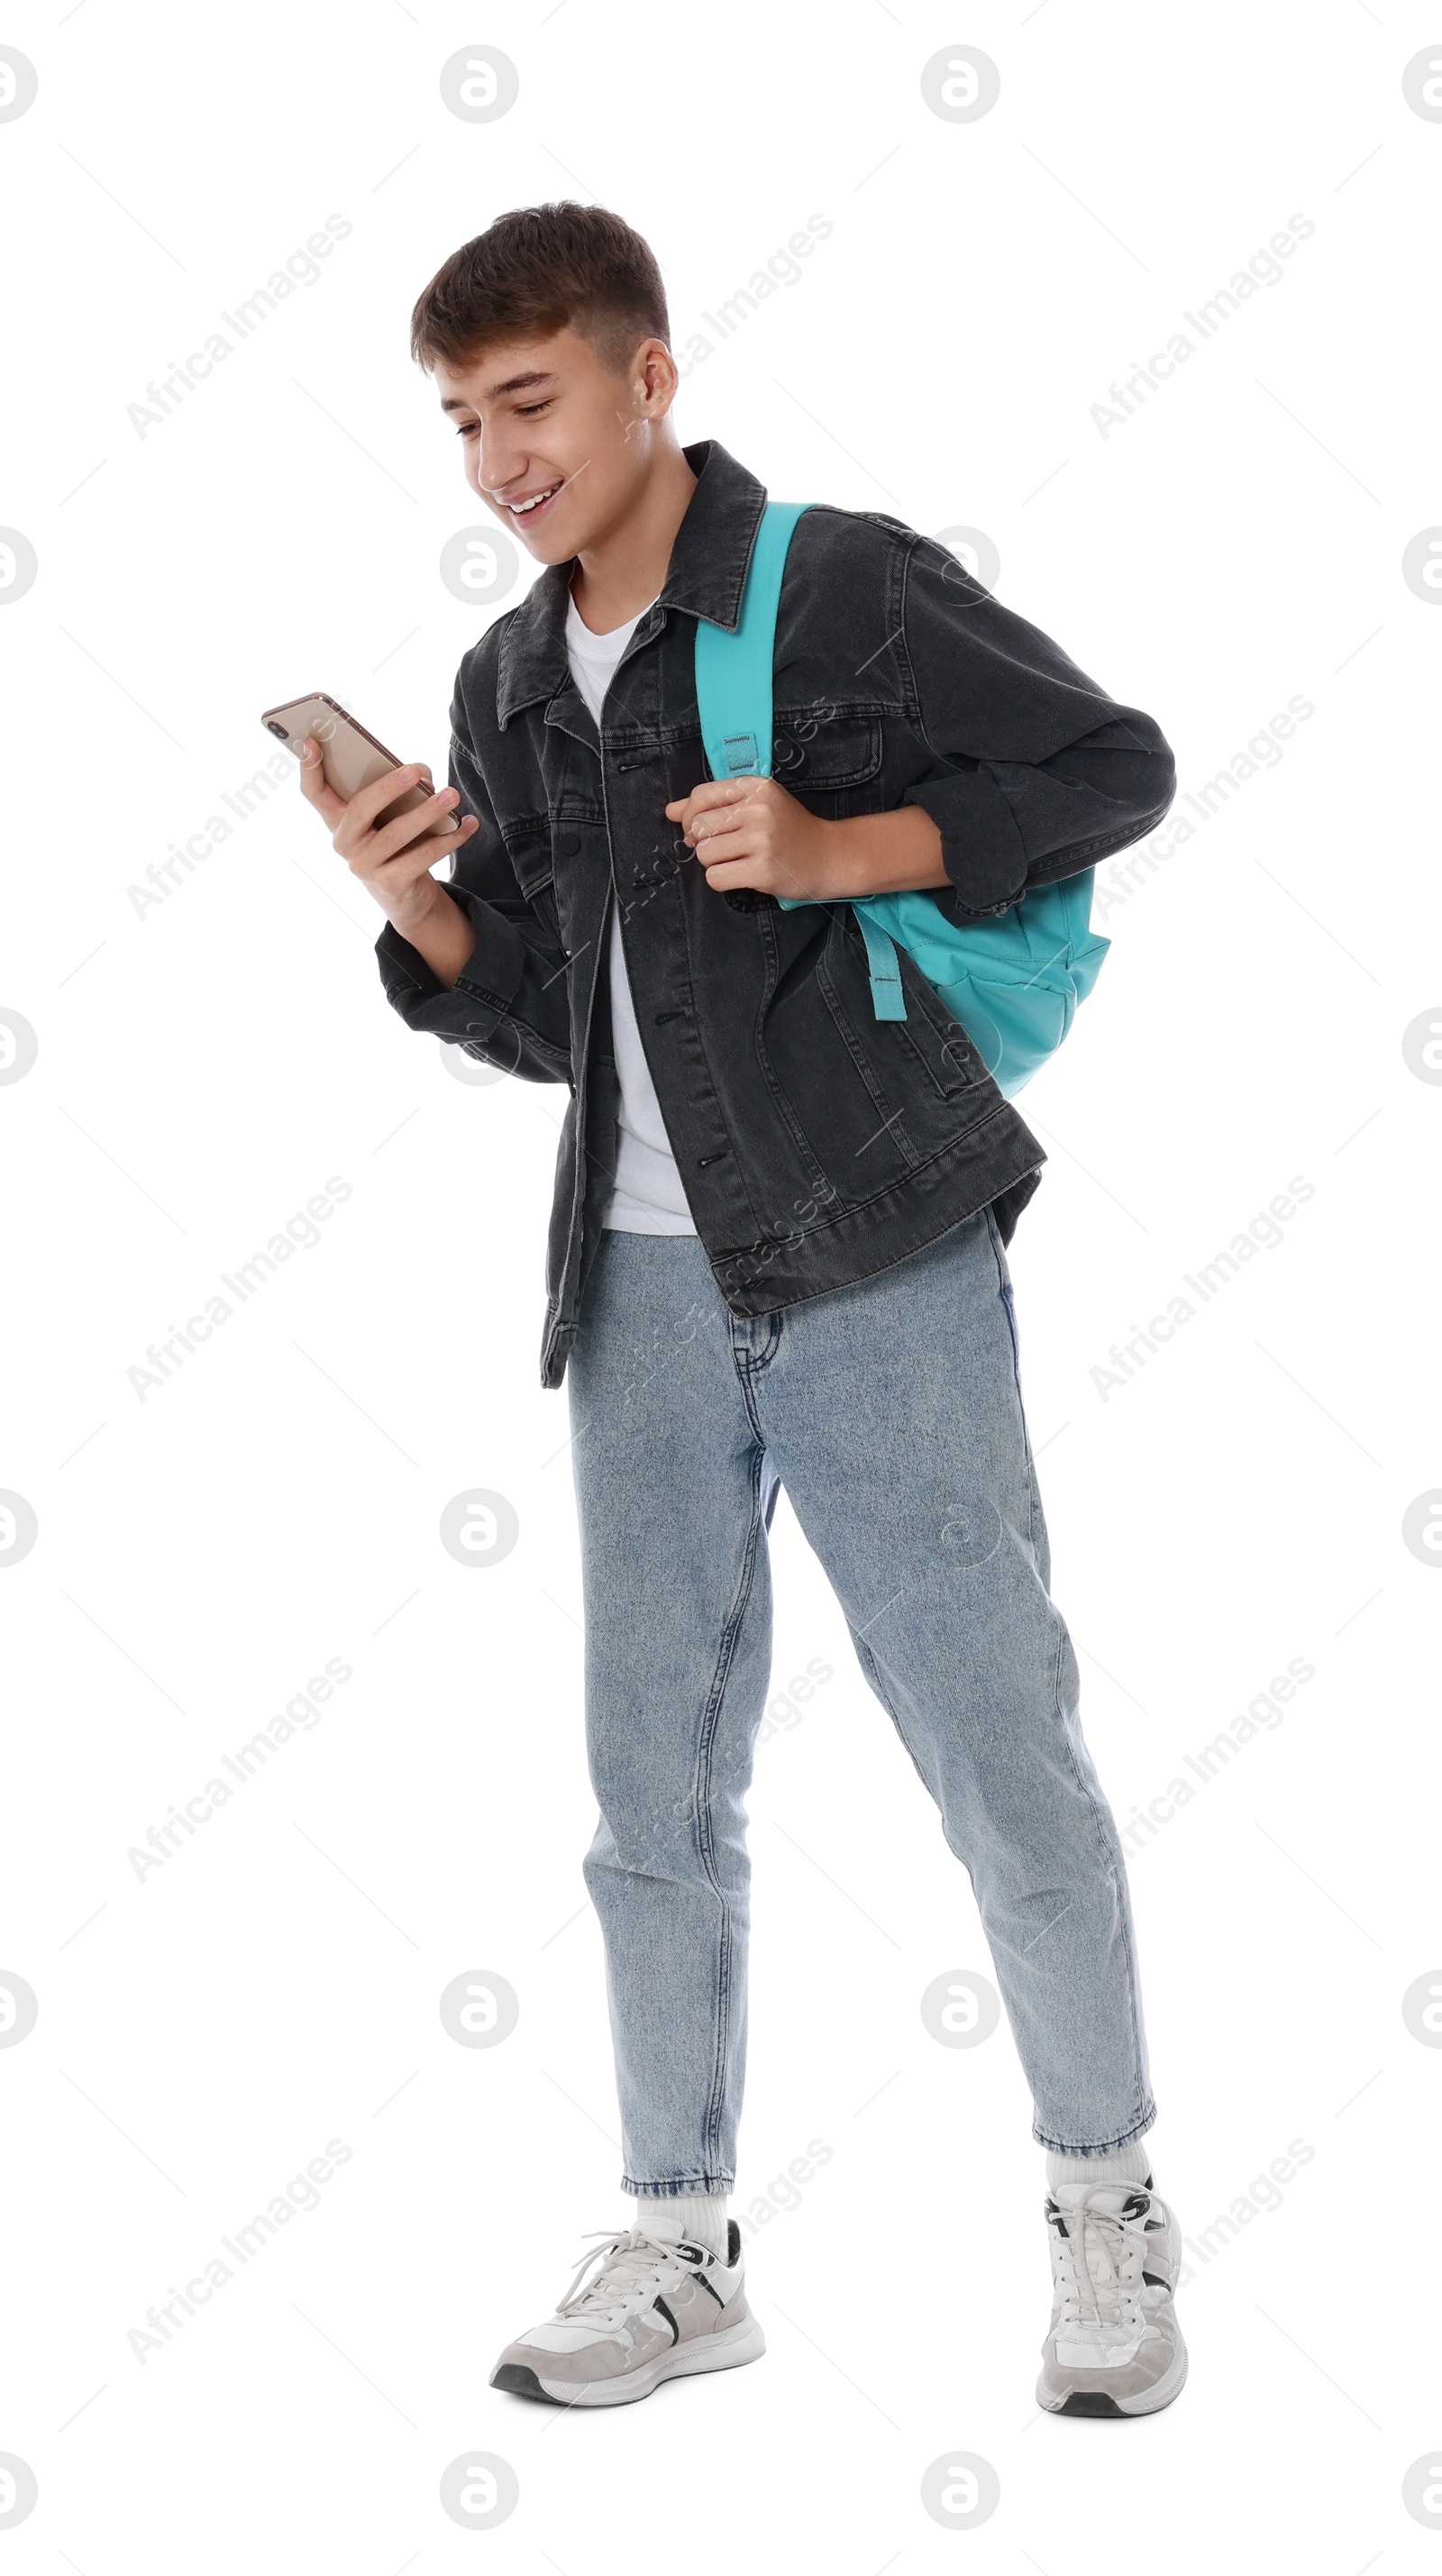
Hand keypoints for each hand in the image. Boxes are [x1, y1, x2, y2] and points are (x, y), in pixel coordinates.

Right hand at [298, 738, 478, 943]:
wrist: (405, 896)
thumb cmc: (396, 842)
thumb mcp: (391, 814)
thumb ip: (401, 788)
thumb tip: (424, 777)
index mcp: (337, 820)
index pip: (314, 793)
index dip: (309, 768)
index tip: (312, 741)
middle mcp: (344, 843)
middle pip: (360, 808)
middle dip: (388, 787)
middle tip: (415, 770)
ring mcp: (364, 866)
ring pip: (396, 833)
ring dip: (428, 812)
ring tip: (452, 795)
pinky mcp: (390, 883)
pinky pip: (422, 856)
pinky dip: (449, 839)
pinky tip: (468, 824)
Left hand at [665, 775, 845, 900]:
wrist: (829, 856)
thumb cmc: (789, 830)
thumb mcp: (756, 805)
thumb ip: (713, 805)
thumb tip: (669, 811)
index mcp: (755, 787)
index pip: (700, 796)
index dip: (689, 816)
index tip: (698, 831)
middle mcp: (758, 809)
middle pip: (699, 827)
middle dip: (701, 843)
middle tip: (722, 849)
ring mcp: (761, 840)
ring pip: (705, 854)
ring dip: (714, 863)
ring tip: (737, 861)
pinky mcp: (763, 870)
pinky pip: (716, 878)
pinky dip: (722, 880)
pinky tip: (742, 875)